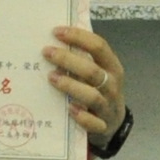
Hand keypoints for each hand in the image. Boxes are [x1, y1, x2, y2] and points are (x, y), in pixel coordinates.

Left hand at [44, 27, 125, 144]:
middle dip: (68, 60)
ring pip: (92, 96)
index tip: (56, 32)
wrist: (113, 121)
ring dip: (71, 86)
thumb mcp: (97, 71)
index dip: (78, 37)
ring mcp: (109, 107)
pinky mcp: (103, 127)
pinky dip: (81, 117)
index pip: (99, 46)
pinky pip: (93, 123)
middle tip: (46, 53)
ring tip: (51, 78)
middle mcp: (112, 85)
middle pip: (92, 71)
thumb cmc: (98, 89)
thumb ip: (82, 57)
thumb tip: (54, 38)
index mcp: (112, 66)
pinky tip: (68, 108)